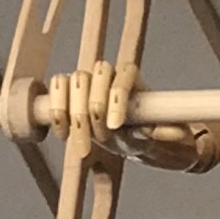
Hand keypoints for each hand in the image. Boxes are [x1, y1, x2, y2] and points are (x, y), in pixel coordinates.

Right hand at [42, 62, 199, 167]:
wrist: (131, 141)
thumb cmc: (147, 135)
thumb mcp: (157, 136)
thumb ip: (159, 131)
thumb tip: (163, 130)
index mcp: (132, 78)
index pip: (122, 76)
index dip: (116, 99)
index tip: (114, 126)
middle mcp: (108, 75)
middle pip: (92, 76)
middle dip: (92, 111)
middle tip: (100, 140)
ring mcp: (87, 82)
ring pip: (72, 81)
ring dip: (72, 114)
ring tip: (81, 143)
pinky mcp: (69, 93)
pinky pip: (56, 89)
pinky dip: (56, 111)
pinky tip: (63, 134)